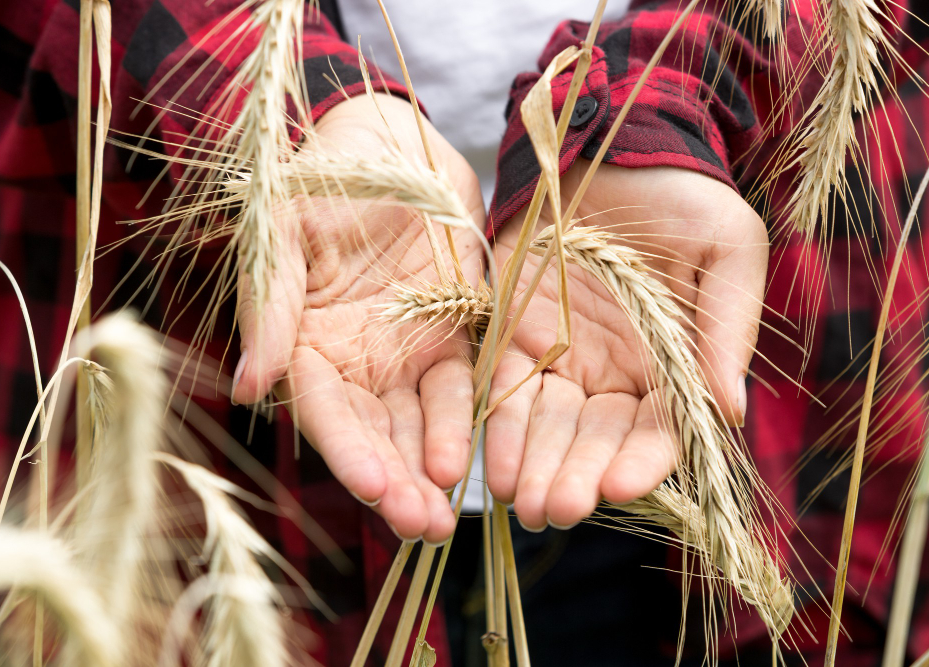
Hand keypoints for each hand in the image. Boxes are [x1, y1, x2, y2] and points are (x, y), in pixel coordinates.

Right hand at [231, 94, 485, 543]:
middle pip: (372, 434)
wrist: (389, 142)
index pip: (323, 412)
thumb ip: (272, 308)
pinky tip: (464, 461)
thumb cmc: (322, 179)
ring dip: (427, 471)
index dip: (347, 451)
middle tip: (420, 527)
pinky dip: (460, 424)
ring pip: (414, 426)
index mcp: (304, 343)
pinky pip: (457, 389)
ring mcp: (401, 353)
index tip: (373, 487)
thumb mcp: (284, 234)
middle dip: (394, 483)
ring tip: (442, 518)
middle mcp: (351, 362)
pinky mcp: (450, 336)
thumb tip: (248, 388)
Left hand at [486, 163, 767, 530]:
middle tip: (557, 509)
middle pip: (596, 440)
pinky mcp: (514, 333)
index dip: (642, 461)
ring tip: (520, 503)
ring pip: (548, 427)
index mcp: (671, 363)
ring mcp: (562, 357)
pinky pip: (504, 387)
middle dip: (577, 477)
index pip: (659, 429)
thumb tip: (729, 410)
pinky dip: (498, 425)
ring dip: (534, 466)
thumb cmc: (681, 196)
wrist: (613, 145)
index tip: (621, 487)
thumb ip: (726, 326)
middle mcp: (615, 373)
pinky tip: (491, 462)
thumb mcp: (726, 249)